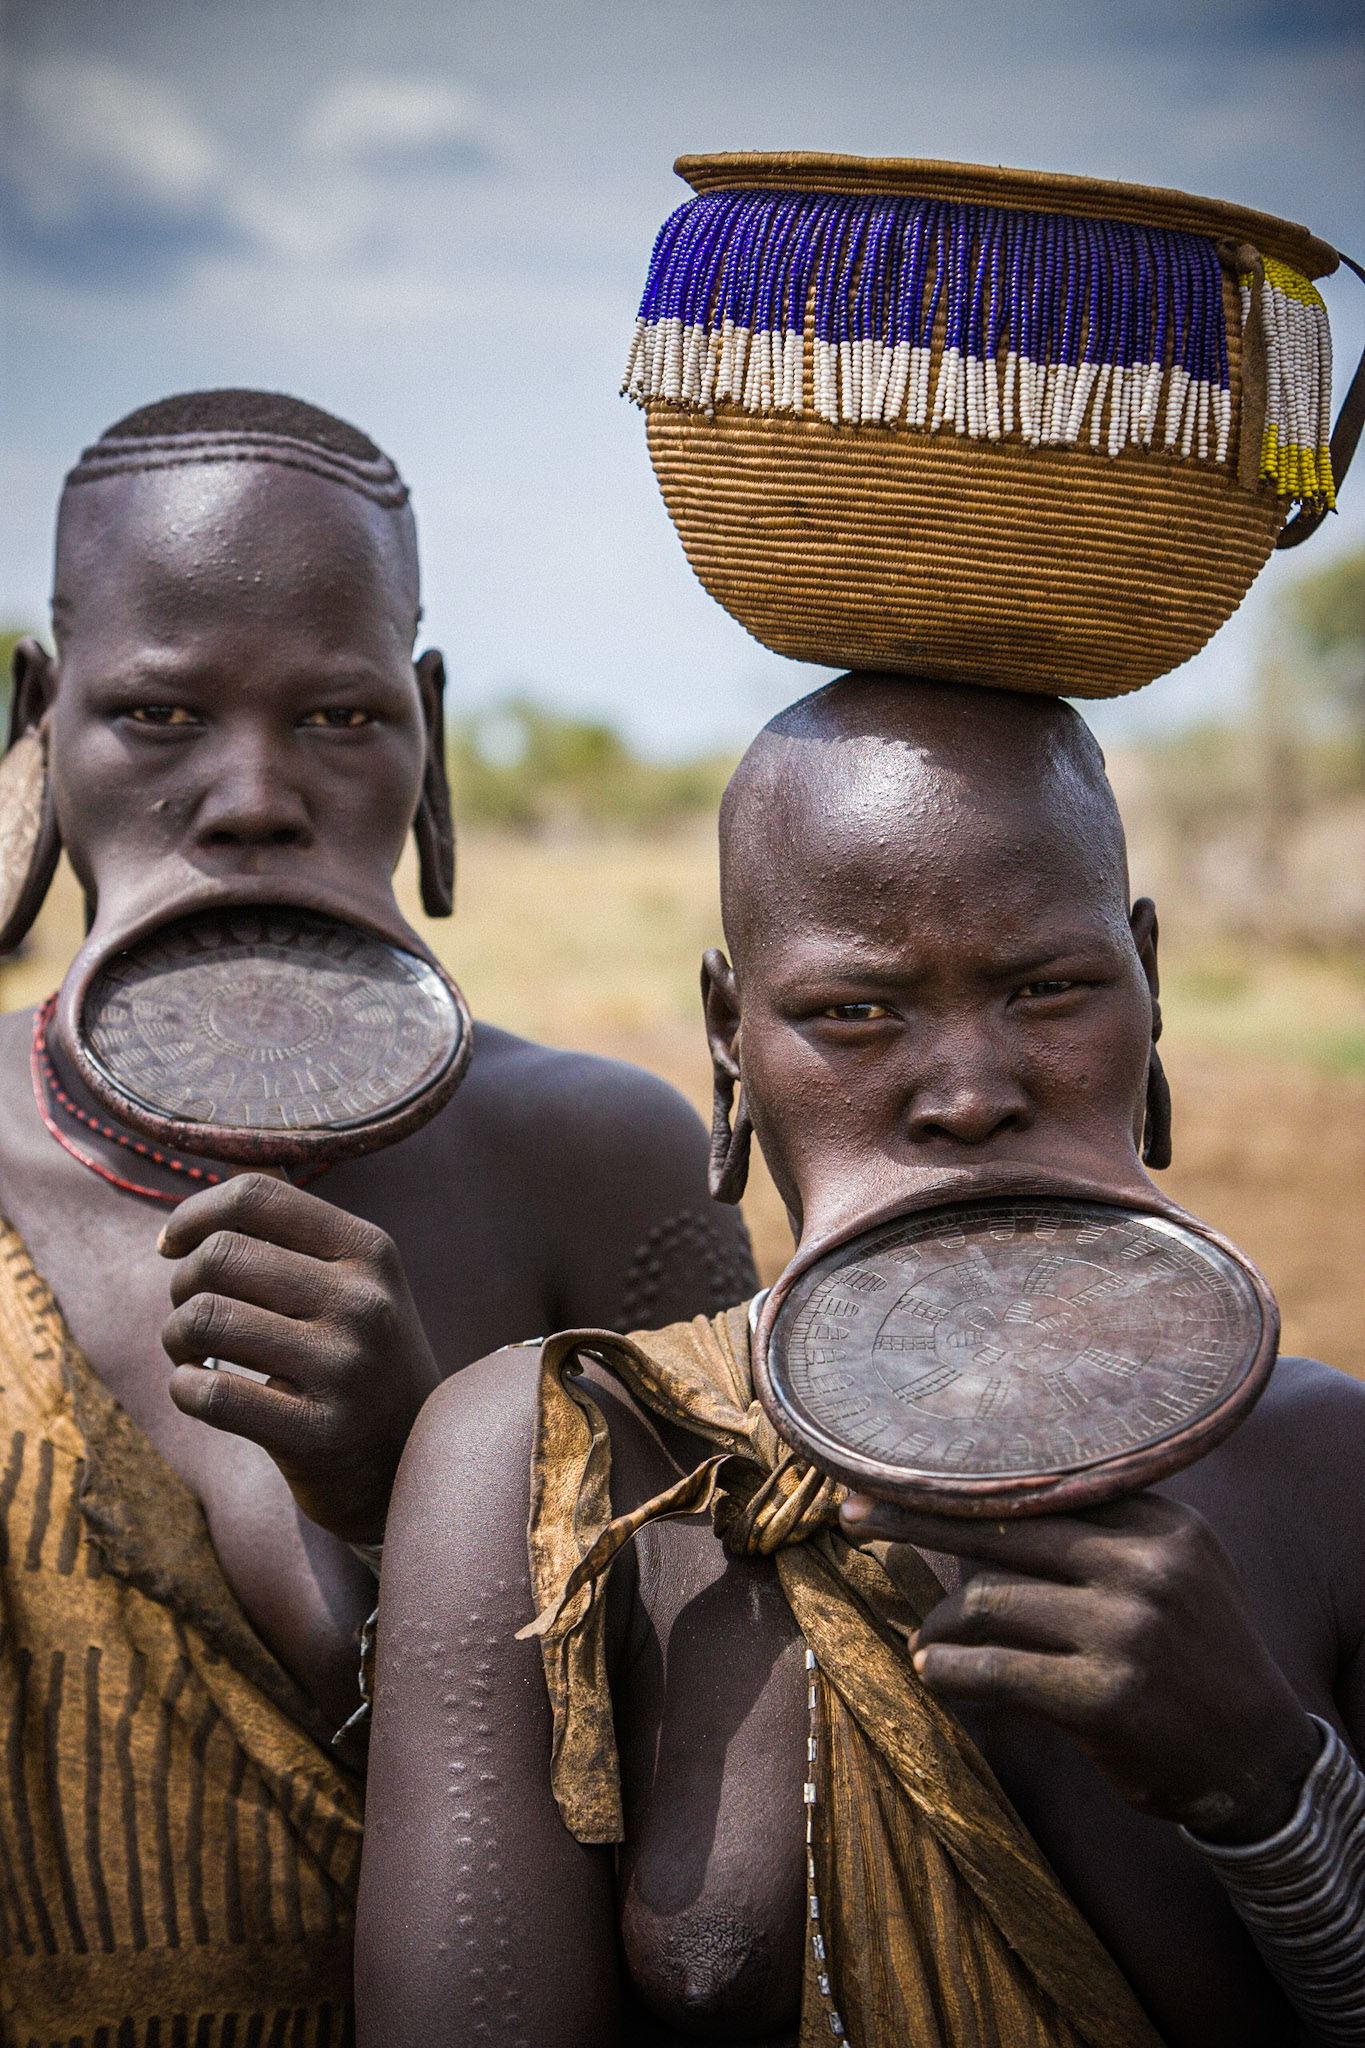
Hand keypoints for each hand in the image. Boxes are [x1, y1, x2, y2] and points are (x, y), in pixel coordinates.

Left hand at [159, 1175, 439, 1544]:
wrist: (409, 1464)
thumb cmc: (361, 1361)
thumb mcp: (355, 1282)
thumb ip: (293, 1224)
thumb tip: (228, 1158)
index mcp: (370, 1251)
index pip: (255, 1195)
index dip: (192, 1215)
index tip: (172, 1246)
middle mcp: (364, 1301)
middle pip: (219, 1254)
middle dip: (181, 1284)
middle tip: (191, 1317)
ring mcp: (346, 1368)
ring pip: (205, 1319)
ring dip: (176, 1337)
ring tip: (192, 1355)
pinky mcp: (318, 1434)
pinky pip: (210, 1394)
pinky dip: (184, 1389)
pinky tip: (199, 1391)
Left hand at [840, 1490, 1320, 1842]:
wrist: (1258, 1759)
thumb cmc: (1195, 1652)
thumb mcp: (1176, 1567)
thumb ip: (1104, 1527)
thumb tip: (985, 1494)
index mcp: (1162, 1522)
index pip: (1044, 1485)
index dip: (965, 1480)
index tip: (899, 1468)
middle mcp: (1146, 1566)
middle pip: (1001, 1526)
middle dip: (916, 1518)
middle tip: (854, 1515)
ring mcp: (1126, 1632)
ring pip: (991, 1600)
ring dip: (942, 1623)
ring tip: (927, 1640)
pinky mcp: (1105, 1699)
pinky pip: (997, 1671)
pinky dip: (952, 1671)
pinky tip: (932, 1674)